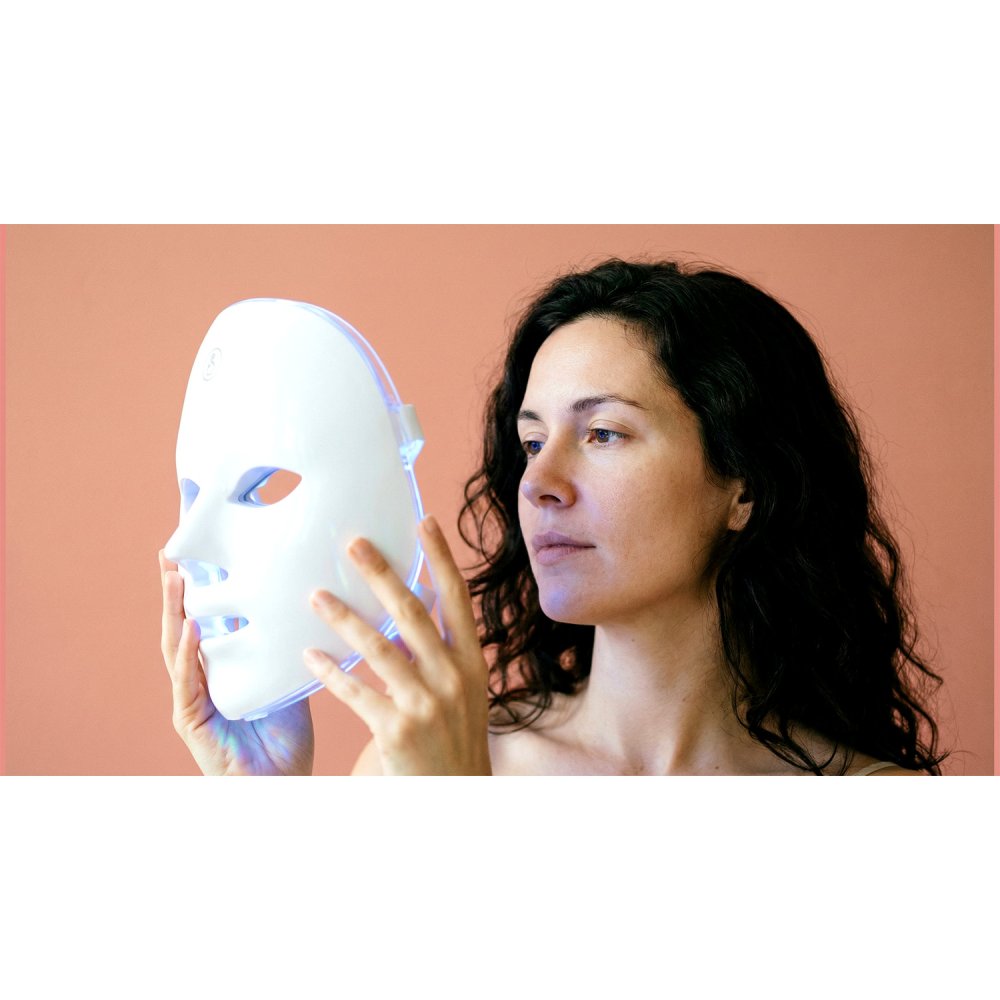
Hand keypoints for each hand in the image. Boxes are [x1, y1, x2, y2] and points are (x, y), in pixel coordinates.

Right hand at [159, 550, 314, 774]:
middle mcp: (198, 680)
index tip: (194, 550)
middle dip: (173, 590)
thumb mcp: (287, 681)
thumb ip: (287, 648)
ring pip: (176, 648)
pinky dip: (188, 655)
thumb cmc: (284, 740)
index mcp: (218, 669)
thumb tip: (310, 608)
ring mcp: (191, 700)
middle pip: (180, 626)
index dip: (196, 587)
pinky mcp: (191, 721)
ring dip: (174, 612)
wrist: (281, 785)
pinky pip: (187, 684)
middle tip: (169, 551)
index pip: (202, 619)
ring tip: (175, 576)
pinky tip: (190, 630)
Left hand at [303, 516, 490, 775]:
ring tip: (315, 596)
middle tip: (353, 543)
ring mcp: (426, 703)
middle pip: (412, 613)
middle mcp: (453, 677)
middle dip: (380, 574)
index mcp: (472, 662)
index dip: (441, 559)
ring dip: (343, 617)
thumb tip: (417, 602)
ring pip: (378, 647)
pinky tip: (309, 656)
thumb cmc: (454, 738)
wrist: (456, 794)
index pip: (456, 599)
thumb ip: (440, 650)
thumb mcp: (462, 691)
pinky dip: (331, 672)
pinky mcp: (397, 729)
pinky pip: (355, 691)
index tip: (424, 522)